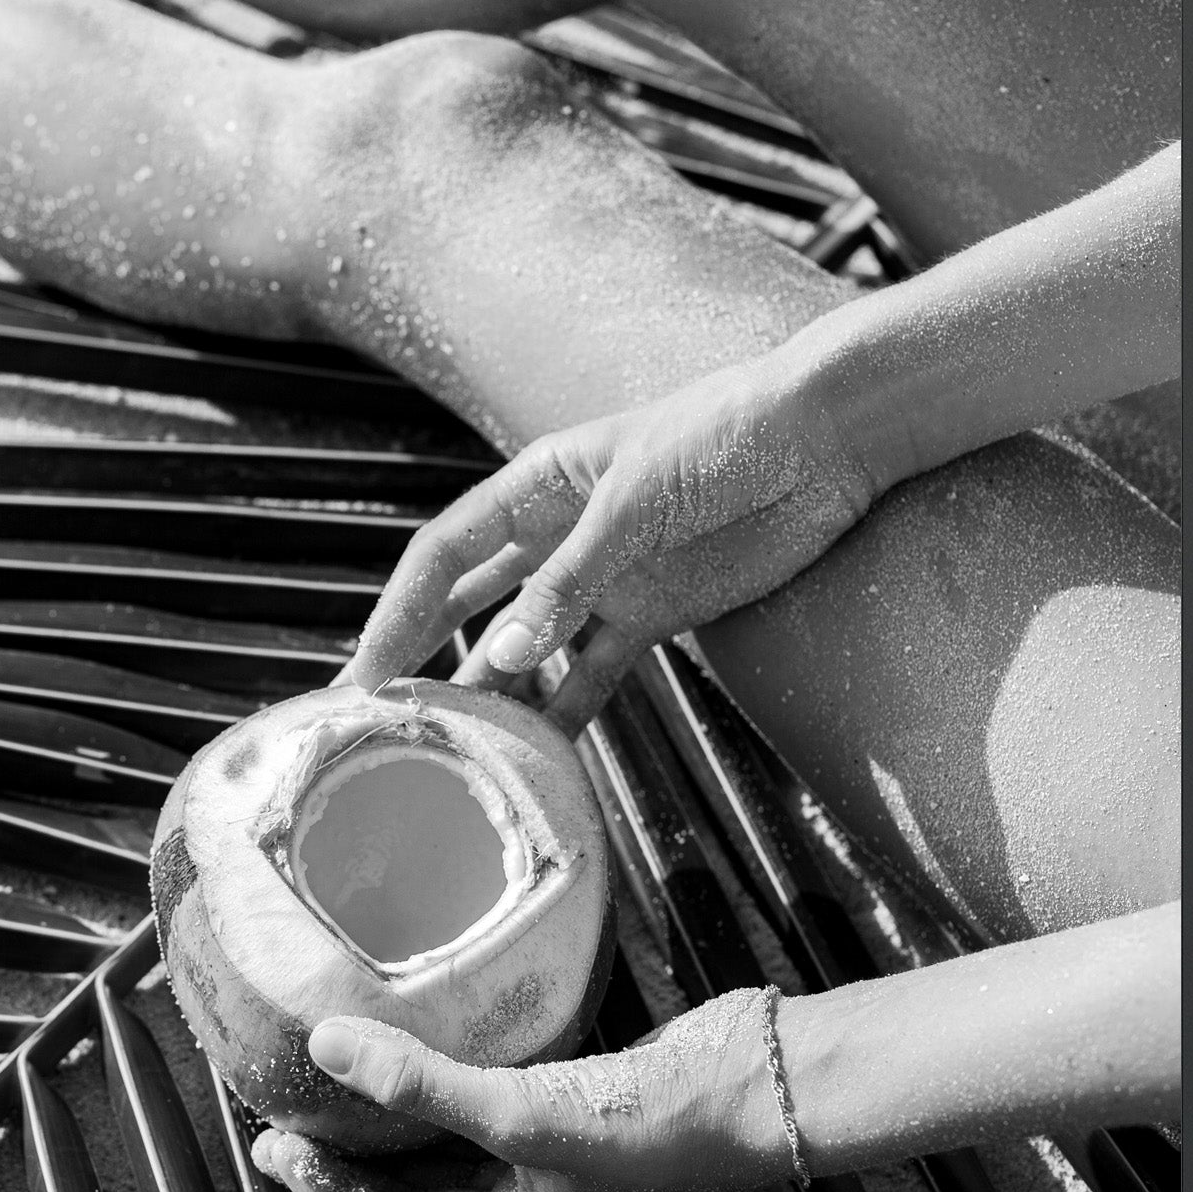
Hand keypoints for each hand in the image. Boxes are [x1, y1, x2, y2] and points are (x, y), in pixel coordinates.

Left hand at [249, 994, 780, 1191]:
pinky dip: (432, 1086)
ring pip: (438, 1153)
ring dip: (383, 1124)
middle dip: (345, 1164)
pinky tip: (402, 1051)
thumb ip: (422, 1083)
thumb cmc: (655, 1127)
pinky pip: (473, 1107)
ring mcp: (540, 1161)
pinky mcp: (556, 1106)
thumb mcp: (521, 1115)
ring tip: (327, 1084)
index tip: (282, 1149)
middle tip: (284, 1117)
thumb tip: (330, 1049)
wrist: (749, 1079)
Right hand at [341, 346, 880, 727]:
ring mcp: (602, 579)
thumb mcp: (634, 502)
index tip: (365, 675)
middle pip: (468, 606)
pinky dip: (565, 712)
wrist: (827, 441)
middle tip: (382, 723)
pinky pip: (592, 674)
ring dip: (493, 694)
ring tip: (456, 750)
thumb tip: (506, 656)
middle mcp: (555, 536)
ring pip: (525, 647)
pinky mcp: (653, 614)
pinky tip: (536, 754)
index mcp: (534, 487)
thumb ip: (569, 581)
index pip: (443, 557)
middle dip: (422, 660)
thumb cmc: (723, 437)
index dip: (397, 616)